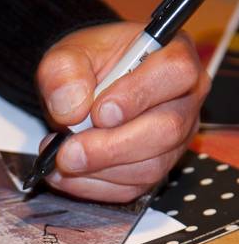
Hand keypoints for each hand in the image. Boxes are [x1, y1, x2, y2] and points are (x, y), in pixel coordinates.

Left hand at [36, 22, 209, 201]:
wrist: (78, 92)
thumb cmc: (84, 68)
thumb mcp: (65, 56)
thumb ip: (63, 72)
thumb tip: (71, 109)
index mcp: (171, 55)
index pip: (174, 72)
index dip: (137, 95)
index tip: (99, 112)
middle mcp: (182, 99)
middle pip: (166, 129)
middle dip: (112, 147)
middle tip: (69, 152)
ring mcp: (174, 139)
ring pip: (150, 166)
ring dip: (98, 169)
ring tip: (60, 158)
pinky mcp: (153, 168)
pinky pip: (131, 188)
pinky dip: (93, 186)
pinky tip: (67, 175)